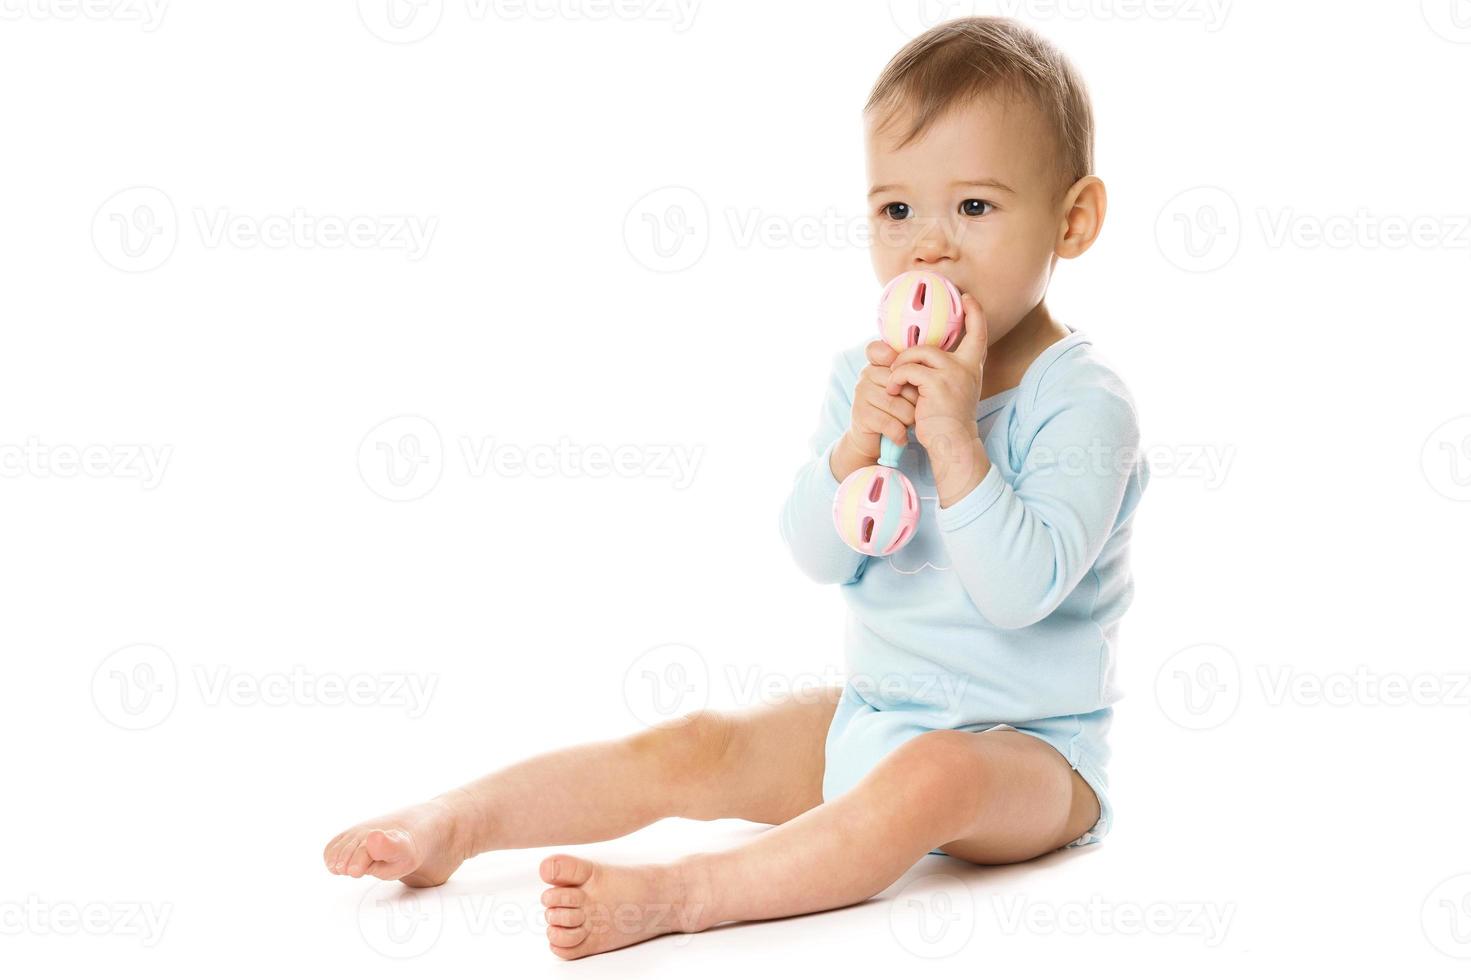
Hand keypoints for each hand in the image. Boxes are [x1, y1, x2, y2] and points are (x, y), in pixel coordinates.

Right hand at [842, 340, 920, 462]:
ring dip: (909, 420)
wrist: (873, 440)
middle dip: (916, 401)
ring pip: (899, 406)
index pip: (883, 351)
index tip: (912, 381)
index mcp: (877, 363)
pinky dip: (900, 434)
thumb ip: (911, 369)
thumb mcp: (903, 386)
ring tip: (908, 424)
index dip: (901, 365)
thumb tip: (933, 357)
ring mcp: (861, 394)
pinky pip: (890, 423)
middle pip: (903, 383)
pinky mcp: (861, 414)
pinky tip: (901, 437)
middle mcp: (866, 374)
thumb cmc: (895, 409)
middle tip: (916, 411)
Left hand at [883, 293, 988, 455]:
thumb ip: (941, 370)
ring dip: (899, 365)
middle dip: (909, 351)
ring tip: (893, 381)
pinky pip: (908, 369)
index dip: (974, 312)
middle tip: (895, 364)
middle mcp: (967, 367)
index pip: (979, 333)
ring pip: (917, 353)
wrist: (952, 443)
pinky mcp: (937, 384)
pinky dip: (895, 378)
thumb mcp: (950, 390)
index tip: (967, 298)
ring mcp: (953, 374)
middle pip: (933, 343)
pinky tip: (892, 389)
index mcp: (972, 367)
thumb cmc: (946, 419)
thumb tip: (912, 353)